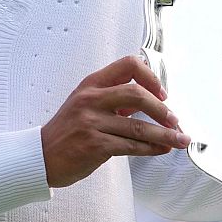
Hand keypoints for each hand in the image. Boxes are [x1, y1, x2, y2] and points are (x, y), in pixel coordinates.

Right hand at [41, 55, 188, 188]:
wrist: (41, 156)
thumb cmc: (67, 131)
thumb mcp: (85, 105)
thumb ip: (114, 101)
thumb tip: (149, 104)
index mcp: (91, 84)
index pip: (128, 65)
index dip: (150, 77)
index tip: (161, 94)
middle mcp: (91, 99)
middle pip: (136, 94)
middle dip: (162, 109)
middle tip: (175, 121)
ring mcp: (91, 122)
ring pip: (139, 127)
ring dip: (165, 135)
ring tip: (180, 140)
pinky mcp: (94, 144)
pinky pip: (131, 146)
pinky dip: (151, 149)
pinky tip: (161, 150)